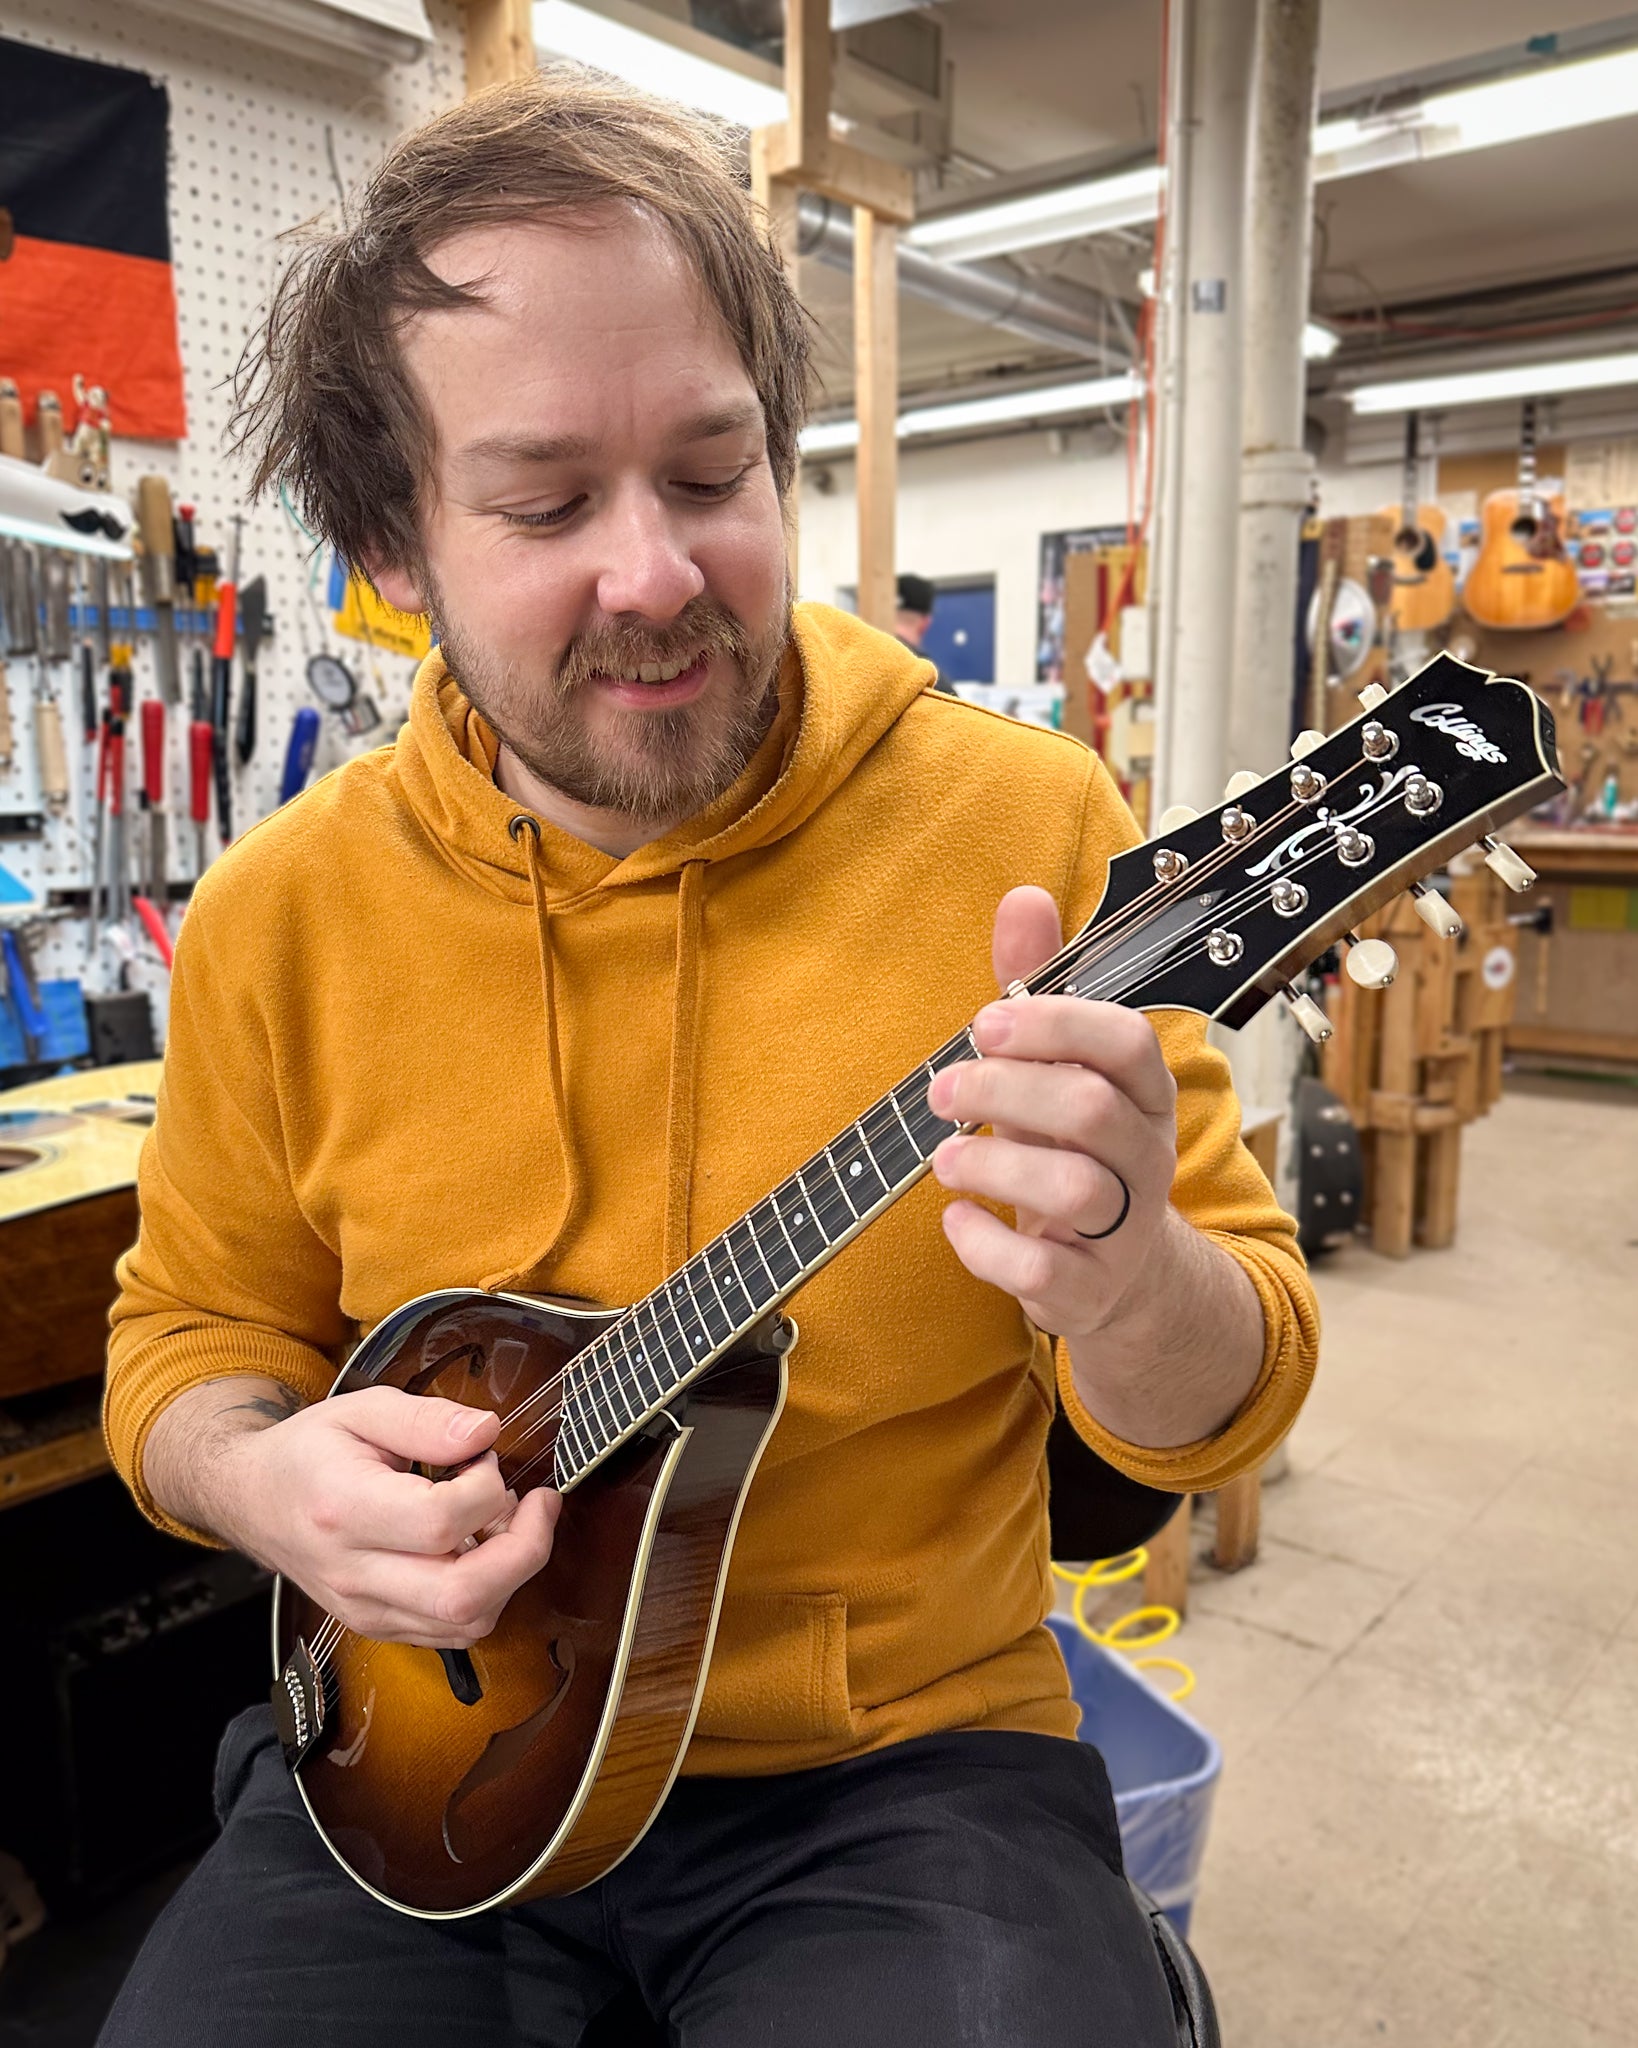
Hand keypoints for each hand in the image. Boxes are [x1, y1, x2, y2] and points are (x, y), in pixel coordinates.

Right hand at [164, 1382, 559, 1648]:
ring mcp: (365, 1609)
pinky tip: (484, 1548)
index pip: (440, 1523)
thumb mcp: (361, 1410)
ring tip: (509, 1520)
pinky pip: (452, 1631)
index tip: (484, 1457)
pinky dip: (489, 1594)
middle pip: (463, 1595)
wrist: (252, 1500)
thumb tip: (486, 1432)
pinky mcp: (378, 1625)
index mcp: (344, 1511)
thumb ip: (426, 1419)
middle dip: (526, 1549)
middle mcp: (353, 1573)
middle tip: (538, 1502)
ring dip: (512, 1573)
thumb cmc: (308, 1452)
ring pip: (466, 1623)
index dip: (486, 1488)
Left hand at [927, 885, 1179, 1339]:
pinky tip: (956, 1217)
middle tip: (942, 1090)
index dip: (1055, 1025)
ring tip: (944, 1156)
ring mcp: (1126, 1228)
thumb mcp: (1058, 1068)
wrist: (1119, 1274)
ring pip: (1074, 1189)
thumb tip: (1023, 897)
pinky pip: (1043, 1269)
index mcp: (1144, 1092)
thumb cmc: (1074, 1149)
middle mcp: (1147, 1156)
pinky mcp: (1090, 1289)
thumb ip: (1038, 988)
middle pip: (1090, 1109)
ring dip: (993, 1164)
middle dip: (1003, 1090)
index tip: (985, 1023)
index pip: (1127, 1041)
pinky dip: (985, 1243)